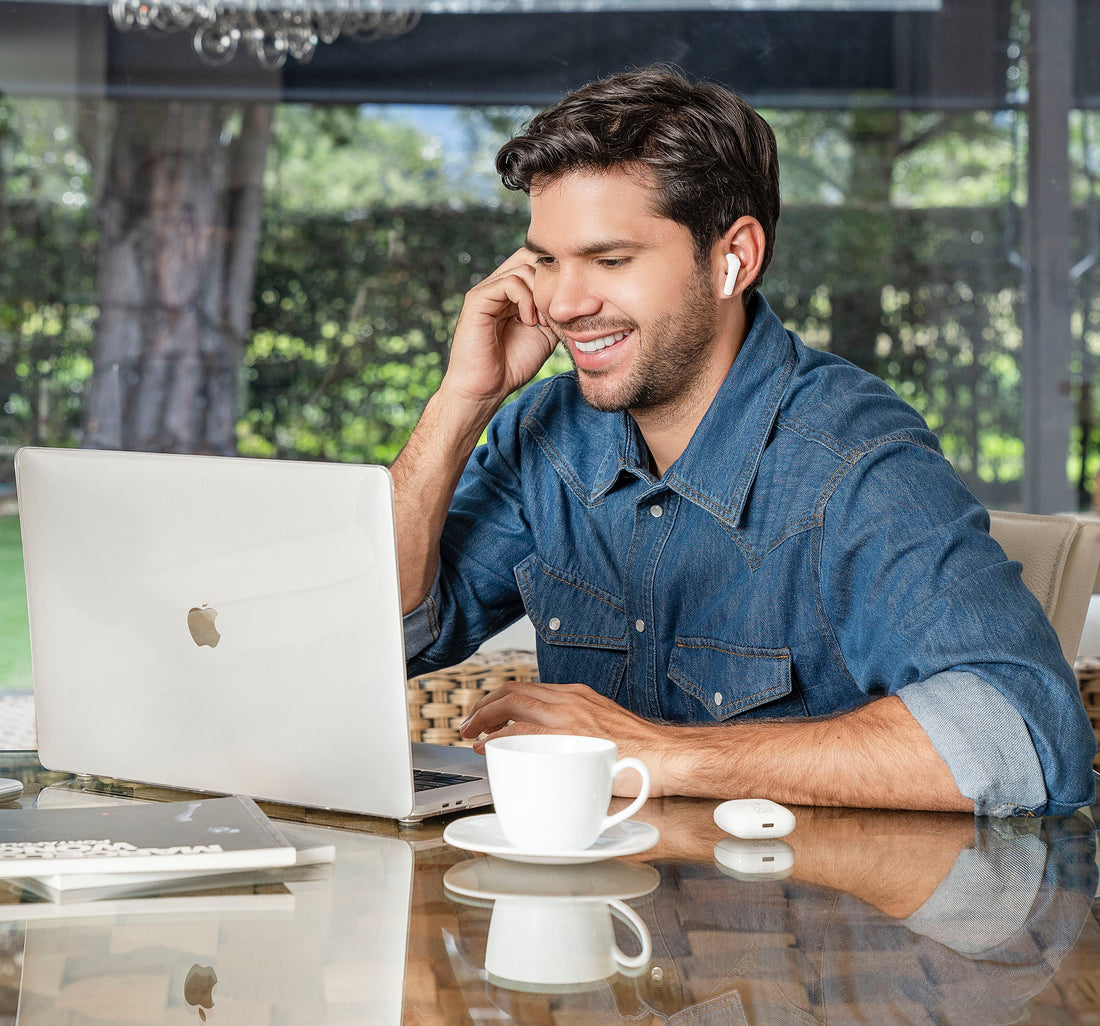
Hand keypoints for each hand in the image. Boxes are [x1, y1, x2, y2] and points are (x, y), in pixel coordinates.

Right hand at [441, 248, 558, 411]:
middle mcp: (498, 286)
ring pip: (523, 267)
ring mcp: (487, 290)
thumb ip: (555, 310)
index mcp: (513, 293)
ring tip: (541, 321)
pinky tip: (528, 321)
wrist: (486, 388)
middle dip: (550, 280)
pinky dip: (525, 299)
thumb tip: (578, 295)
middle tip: (556, 311)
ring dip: (540, 293)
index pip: (537, 263)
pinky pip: (509, 282)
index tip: (568, 306)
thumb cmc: (512, 365)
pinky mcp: (477, 299)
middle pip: (531, 256)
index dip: (557, 277)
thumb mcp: (546, 334)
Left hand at [459, 681, 667, 794]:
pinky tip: (488, 746)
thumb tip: (552, 750)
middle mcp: (570, 699)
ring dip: (483, 716)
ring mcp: (569, 716)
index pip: (527, 689)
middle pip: (512, 691)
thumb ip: (576, 733)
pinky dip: (499, 737)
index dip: (499, 700)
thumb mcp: (603, 731)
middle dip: (483, 705)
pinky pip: (524, 731)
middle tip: (468, 724)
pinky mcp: (570, 737)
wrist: (669, 756)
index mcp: (576, 696)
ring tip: (470, 732)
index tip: (486, 716)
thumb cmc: (642, 753)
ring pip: (512, 703)